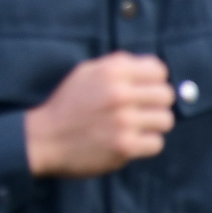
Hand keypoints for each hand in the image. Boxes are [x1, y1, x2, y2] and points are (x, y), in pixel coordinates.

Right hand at [23, 54, 174, 178]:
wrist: (44, 138)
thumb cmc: (67, 105)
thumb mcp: (85, 72)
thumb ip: (117, 65)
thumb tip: (152, 68)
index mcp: (112, 72)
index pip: (159, 70)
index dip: (155, 80)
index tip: (146, 89)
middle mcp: (120, 94)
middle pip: (167, 95)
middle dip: (157, 102)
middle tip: (144, 110)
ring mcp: (124, 122)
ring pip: (166, 120)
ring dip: (154, 124)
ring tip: (137, 126)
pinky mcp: (125, 147)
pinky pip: (157, 143)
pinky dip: (146, 143)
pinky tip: (131, 140)